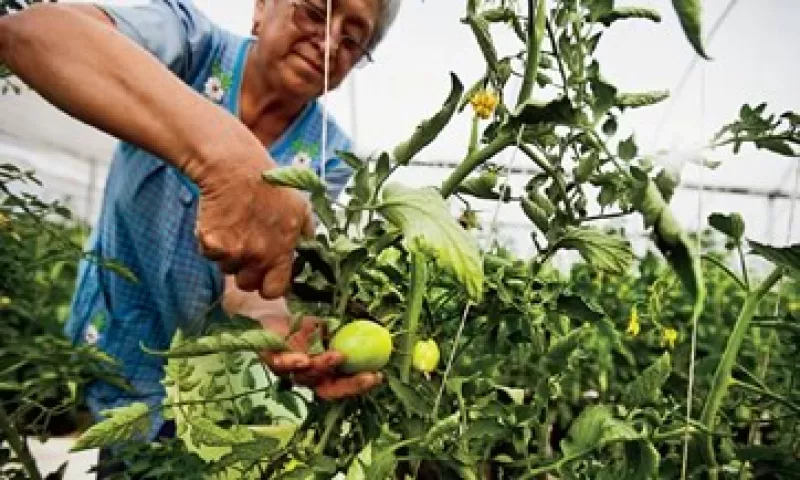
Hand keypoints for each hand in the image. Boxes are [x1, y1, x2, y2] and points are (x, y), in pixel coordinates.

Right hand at [195, 151, 313, 298]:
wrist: (236, 168)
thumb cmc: (270, 185)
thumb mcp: (300, 208)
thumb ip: (306, 235)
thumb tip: (311, 253)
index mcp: (282, 251)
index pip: (276, 290)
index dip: (270, 285)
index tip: (266, 275)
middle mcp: (260, 256)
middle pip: (248, 285)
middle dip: (246, 273)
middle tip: (246, 249)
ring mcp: (235, 252)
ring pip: (227, 269)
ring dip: (229, 255)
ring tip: (234, 227)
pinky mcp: (212, 244)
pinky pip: (209, 255)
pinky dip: (211, 242)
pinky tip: (219, 222)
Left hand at [222, 276, 382, 399]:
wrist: (273, 314)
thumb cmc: (305, 326)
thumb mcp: (330, 328)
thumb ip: (349, 334)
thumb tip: (379, 333)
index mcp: (323, 373)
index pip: (343, 385)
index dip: (360, 384)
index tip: (378, 376)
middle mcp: (307, 377)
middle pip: (328, 390)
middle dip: (349, 386)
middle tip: (366, 376)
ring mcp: (289, 371)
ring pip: (307, 377)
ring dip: (323, 368)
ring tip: (338, 356)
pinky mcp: (270, 359)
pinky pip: (281, 365)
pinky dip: (293, 363)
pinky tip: (304, 358)